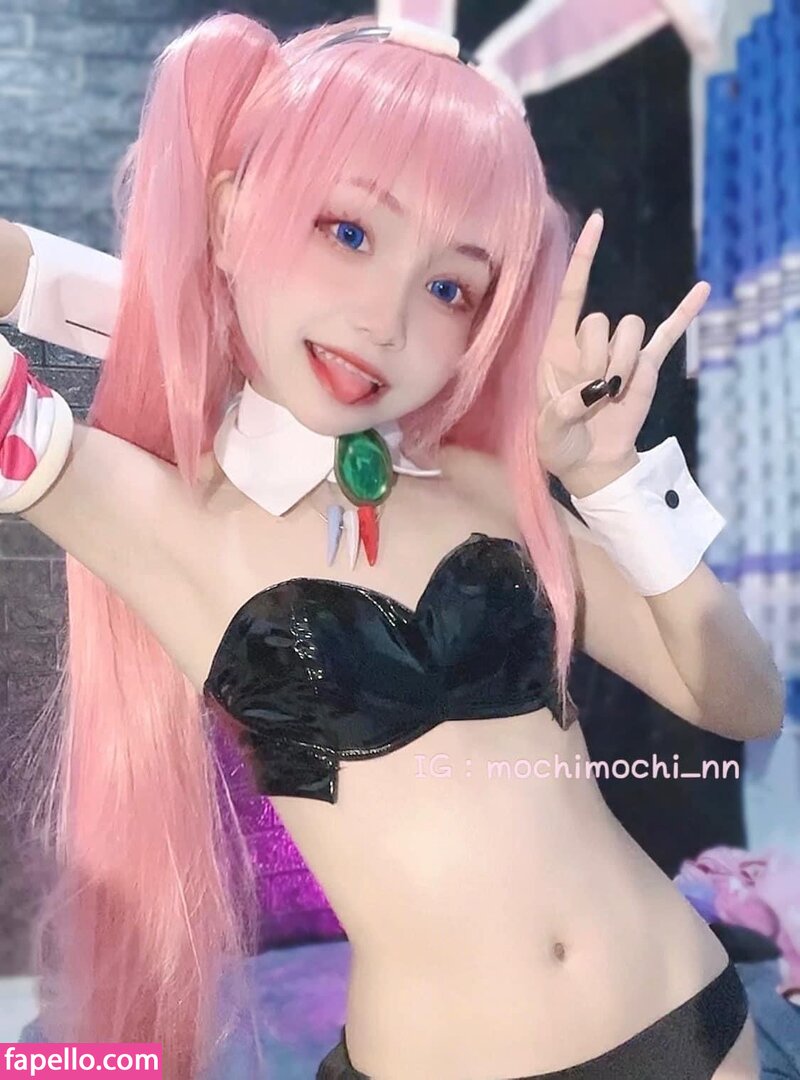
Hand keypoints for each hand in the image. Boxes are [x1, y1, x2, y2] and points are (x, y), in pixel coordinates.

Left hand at [535, 211, 710, 495]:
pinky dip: (684, 314)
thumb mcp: (549, 433)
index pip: (572, 292)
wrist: (591, 461)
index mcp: (558, 346)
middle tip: (589, 395)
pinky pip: (667, 335)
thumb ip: (560, 412)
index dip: (584, 258)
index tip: (599, 222)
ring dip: (623, 365)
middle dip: (597, 360)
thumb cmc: (560, 443)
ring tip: (609, 396)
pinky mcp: (645, 366)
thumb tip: (587, 394)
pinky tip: (702, 290)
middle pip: (602, 322)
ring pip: (631, 331)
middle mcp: (588, 341)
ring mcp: (620, 351)